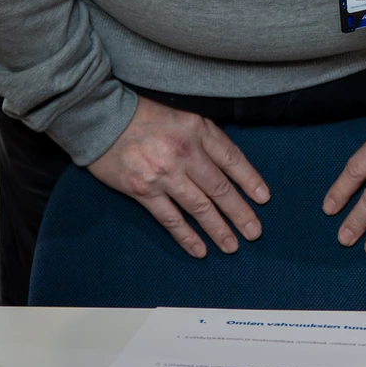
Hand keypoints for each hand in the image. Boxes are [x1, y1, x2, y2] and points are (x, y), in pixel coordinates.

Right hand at [88, 96, 268, 256]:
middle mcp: (184, 152)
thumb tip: (227, 168)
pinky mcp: (143, 191)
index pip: (232, 159)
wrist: (102, 119)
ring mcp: (164, 174)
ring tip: (232, 245)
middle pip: (219, 188)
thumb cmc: (144, 116)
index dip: (250, 180)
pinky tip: (200, 249)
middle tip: (255, 232)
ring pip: (199, 207)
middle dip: (240, 212)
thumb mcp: (182, 117)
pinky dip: (187, 236)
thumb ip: (204, 138)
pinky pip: (171, 219)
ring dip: (218, 229)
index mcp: (197, 130)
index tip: (263, 198)